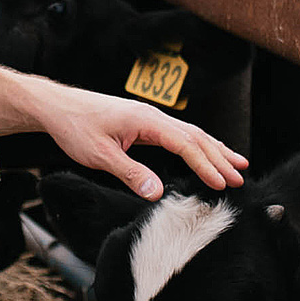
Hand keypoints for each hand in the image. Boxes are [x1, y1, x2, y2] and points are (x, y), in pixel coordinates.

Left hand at [31, 84, 247, 200]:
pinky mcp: (144, 123)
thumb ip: (130, 173)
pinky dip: (198, 145)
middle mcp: (153, 116)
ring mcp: (150, 118)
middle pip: (196, 137)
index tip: (221, 183)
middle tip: (241, 178)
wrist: (58, 107)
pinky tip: (206, 153)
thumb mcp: (100, 155)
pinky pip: (179, 134)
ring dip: (214, 150)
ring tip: (238, 164)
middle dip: (220, 158)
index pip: (185, 144)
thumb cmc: (76, 128)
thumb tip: (158, 192)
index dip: (205, 165)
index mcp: (146, 121)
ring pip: (191, 133)